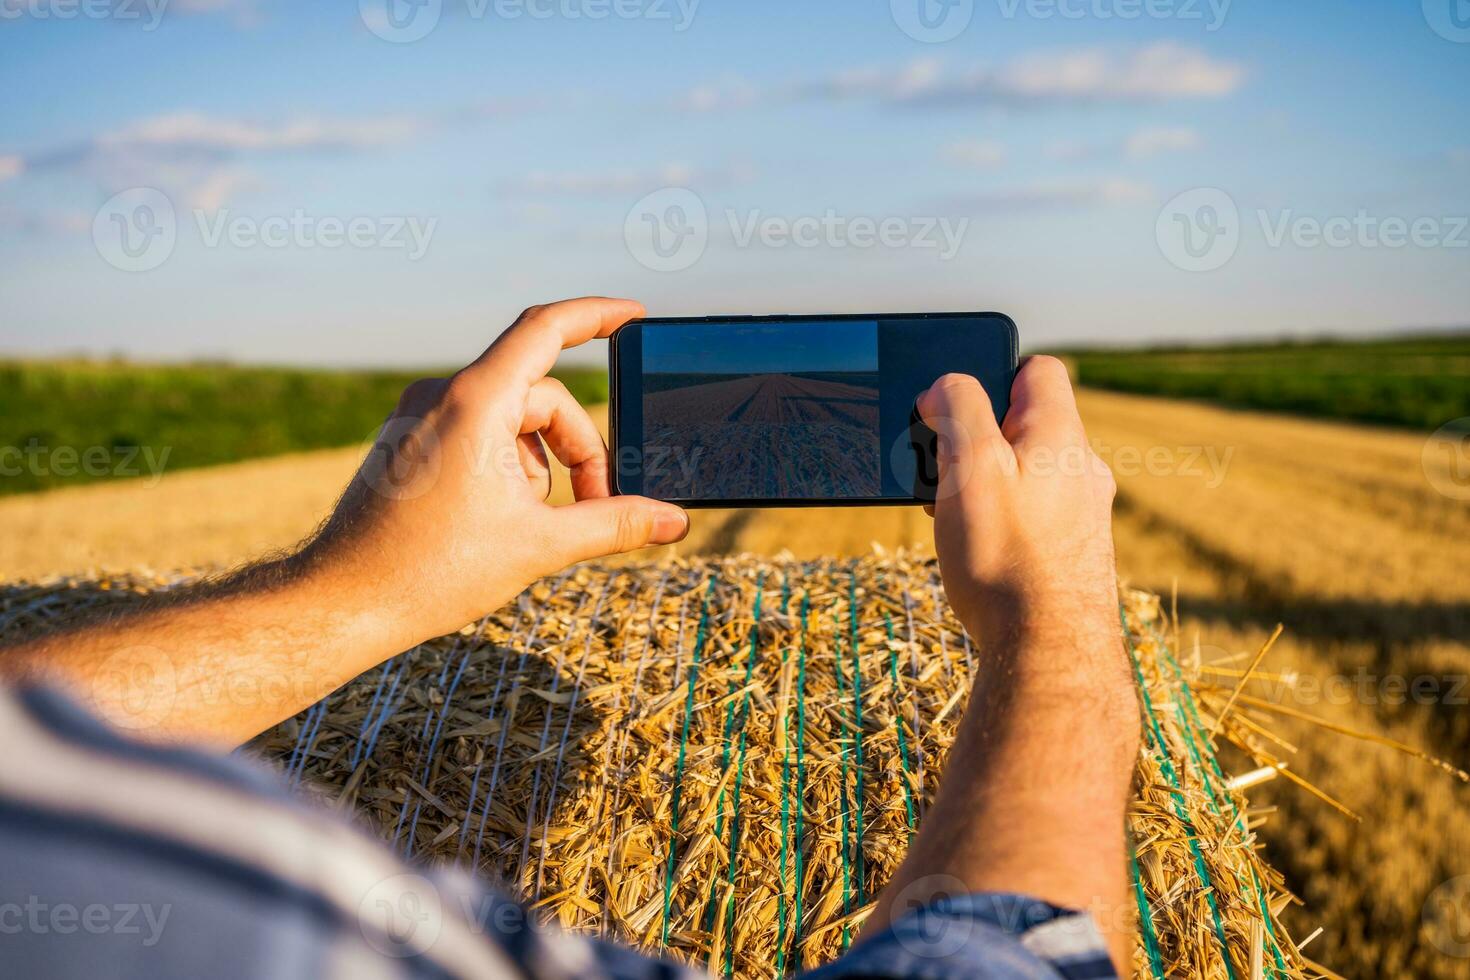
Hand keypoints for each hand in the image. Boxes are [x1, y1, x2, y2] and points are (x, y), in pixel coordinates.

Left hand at [300, 297, 688, 649]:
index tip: (634, 317)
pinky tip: (503, 519)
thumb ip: (614, 524)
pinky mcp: (408, 441)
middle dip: (578, 448)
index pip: (546, 329)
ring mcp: (420, 417)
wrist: (342, 603)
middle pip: (541, 395)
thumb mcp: (539, 545)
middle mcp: (442, 396)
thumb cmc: (430, 572)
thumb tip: (673, 521)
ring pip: (510, 418)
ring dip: (543, 463)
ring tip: (538, 524)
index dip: (597, 314)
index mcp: (475, 402)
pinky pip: (476, 432)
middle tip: (596, 507)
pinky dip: (508, 465)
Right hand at [916, 357, 1126, 690]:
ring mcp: (1084, 514)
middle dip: (978, 440)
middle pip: (1027, 425)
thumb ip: (959, 410)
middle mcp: (1084, 469)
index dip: (989, 376)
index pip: (1037, 370)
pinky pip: (1035, 516)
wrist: (1049, 652)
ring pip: (1029, 475)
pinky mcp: (1076, 554)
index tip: (953, 410)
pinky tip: (982, 554)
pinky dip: (1004, 523)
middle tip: (943, 472)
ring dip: (988, 486)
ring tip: (957, 520)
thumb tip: (948, 385)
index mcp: (1061, 434)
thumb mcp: (969, 467)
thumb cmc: (1006, 558)